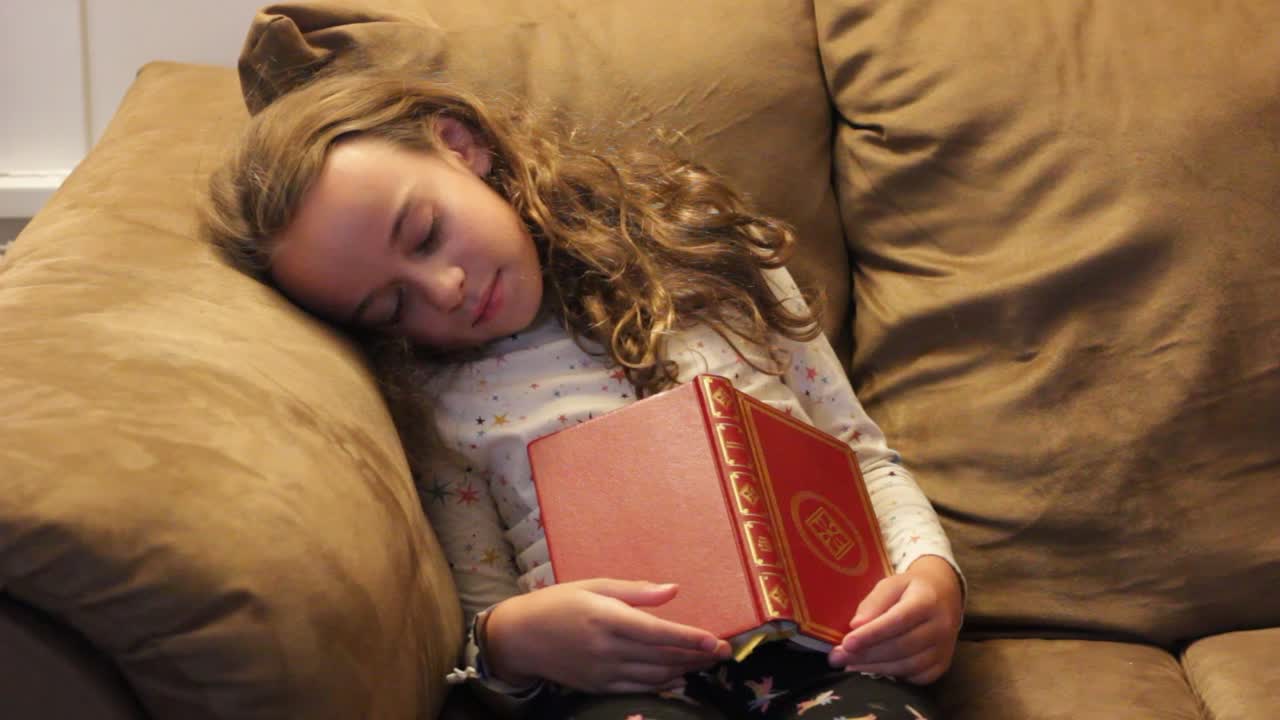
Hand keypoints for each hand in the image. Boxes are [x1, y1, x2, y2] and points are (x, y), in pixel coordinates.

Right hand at [484, 578, 731, 692]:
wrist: (520, 637)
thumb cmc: (558, 603)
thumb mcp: (595, 586)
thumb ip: (636, 591)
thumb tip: (673, 590)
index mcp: (607, 618)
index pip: (657, 632)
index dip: (690, 638)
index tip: (716, 641)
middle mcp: (607, 648)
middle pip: (662, 656)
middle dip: (697, 655)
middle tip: (724, 652)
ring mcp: (603, 671)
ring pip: (654, 675)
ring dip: (684, 669)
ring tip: (707, 662)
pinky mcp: (599, 686)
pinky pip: (638, 688)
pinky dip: (662, 684)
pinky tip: (678, 678)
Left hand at [828, 555, 962, 683]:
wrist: (944, 596)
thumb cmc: (910, 589)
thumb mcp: (891, 584)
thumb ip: (874, 603)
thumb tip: (856, 626)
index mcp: (927, 601)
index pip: (898, 620)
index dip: (871, 634)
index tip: (846, 643)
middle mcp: (941, 626)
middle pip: (901, 646)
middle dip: (866, 654)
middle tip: (837, 658)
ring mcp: (944, 648)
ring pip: (907, 665)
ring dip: (874, 668)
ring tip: (848, 665)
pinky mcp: (943, 664)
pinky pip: (916, 677)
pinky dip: (892, 675)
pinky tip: (872, 670)